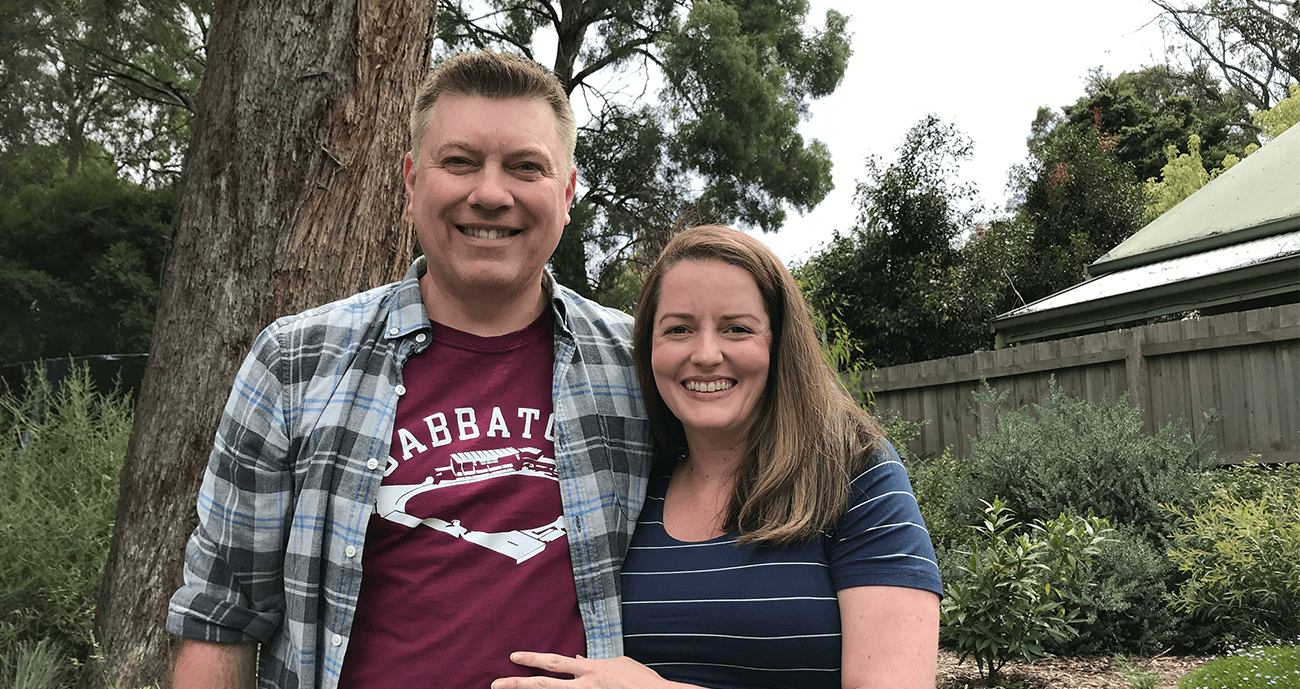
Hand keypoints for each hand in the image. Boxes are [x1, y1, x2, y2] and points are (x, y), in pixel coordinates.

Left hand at [491, 652, 673, 688]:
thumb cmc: (641, 679)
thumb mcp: (619, 662)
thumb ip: (595, 661)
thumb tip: (576, 658)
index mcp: (591, 668)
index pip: (555, 662)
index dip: (533, 659)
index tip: (514, 657)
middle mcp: (585, 685)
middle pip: (544, 685)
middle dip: (518, 684)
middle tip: (495, 684)